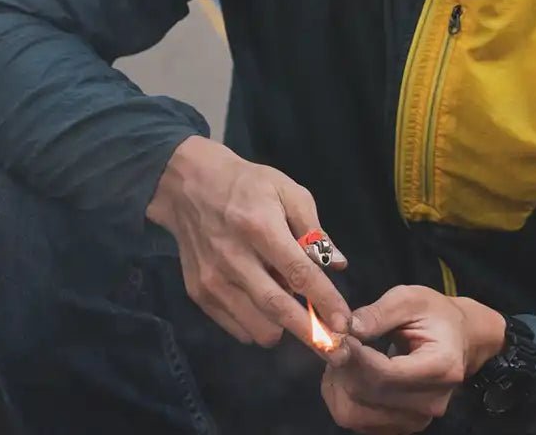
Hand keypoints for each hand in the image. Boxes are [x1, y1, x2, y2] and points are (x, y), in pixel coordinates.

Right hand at [146, 135, 349, 352]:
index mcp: (259, 227)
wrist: (190, 186)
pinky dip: (260, 324)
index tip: (346, 322)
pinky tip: (265, 300)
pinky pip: (238, 328)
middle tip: (337, 349)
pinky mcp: (199, 294)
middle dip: (311, 334)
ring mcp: (212, 280)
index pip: (298, 273)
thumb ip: (313, 230)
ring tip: (293, 304)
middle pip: (277, 308)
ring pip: (258, 327)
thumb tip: (337, 264)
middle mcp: (233, 258)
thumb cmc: (248, 185)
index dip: (325, 300)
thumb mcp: (287, 191)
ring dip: (285, 327)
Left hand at [321, 285, 505, 433]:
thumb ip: (378, 313)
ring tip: (341, 356)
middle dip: (342, 368)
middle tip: (336, 341)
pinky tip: (349, 373)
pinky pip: (358, 421)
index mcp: (440, 367)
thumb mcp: (410, 298)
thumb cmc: (435, 315)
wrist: (459, 340)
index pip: (385, 374)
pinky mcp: (401, 426)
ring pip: (355, 415)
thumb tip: (347, 328)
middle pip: (368, 397)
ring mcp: (416, 420)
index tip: (336, 337)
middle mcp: (430, 402)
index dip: (354, 358)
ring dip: (337, 385)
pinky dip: (343, 397)